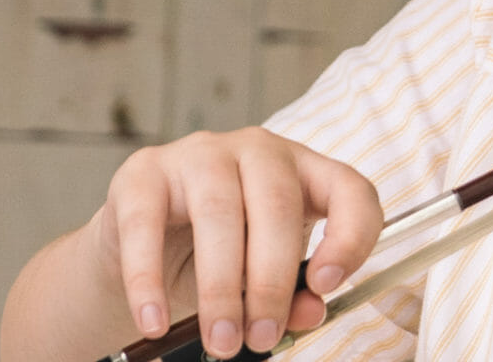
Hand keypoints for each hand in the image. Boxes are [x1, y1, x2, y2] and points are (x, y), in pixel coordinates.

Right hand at [87, 128, 381, 357]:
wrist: (142, 244)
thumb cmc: (220, 255)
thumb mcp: (264, 274)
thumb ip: (294, 292)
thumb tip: (310, 313)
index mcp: (304, 171)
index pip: (350, 189)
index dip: (350, 236)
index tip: (326, 286)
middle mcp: (259, 151)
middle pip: (278, 206)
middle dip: (271, 283)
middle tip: (261, 337)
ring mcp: (200, 154)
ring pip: (219, 212)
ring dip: (221, 288)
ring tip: (220, 341)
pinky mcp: (143, 173)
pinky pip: (147, 225)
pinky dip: (149, 281)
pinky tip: (155, 321)